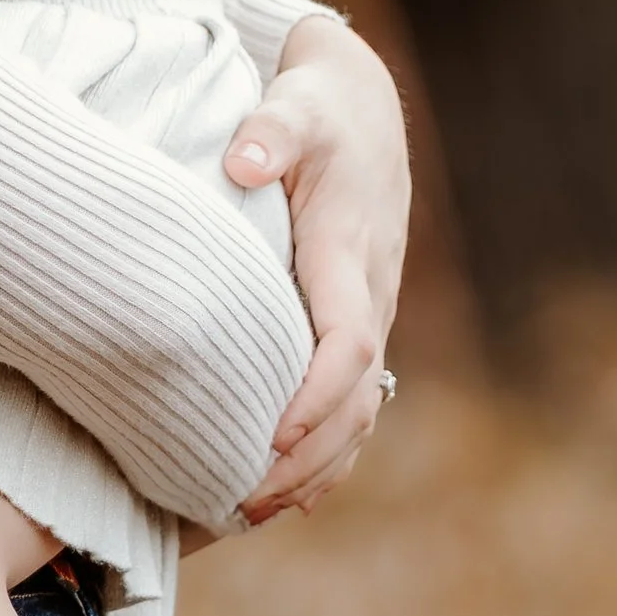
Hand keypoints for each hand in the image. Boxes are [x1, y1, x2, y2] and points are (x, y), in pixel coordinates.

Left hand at [225, 13, 409, 518]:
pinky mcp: (360, 322)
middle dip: (306, 457)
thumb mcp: (296, 103)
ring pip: (361, 410)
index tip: (270, 437)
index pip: (346, 338)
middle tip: (244, 501)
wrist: (362, 109)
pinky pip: (356, 401)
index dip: (313, 395)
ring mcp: (372, 312)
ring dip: (316, 468)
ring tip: (252, 513)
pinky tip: (289, 495)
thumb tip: (244, 158)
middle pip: (355, 396)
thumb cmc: (316, 109)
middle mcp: (371, 291)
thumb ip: (272, 128)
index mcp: (350, 249)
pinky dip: (328, 453)